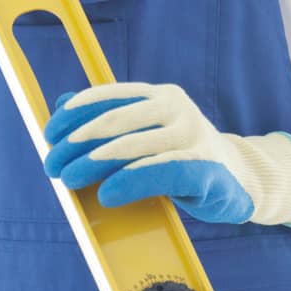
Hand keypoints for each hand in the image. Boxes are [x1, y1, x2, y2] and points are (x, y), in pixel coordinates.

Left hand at [42, 81, 290, 228]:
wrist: (241, 181)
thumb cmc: (184, 158)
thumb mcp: (147, 135)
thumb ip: (110, 120)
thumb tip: (60, 103)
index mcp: (159, 96)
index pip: (109, 97)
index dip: (75, 114)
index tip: (50, 134)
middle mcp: (175, 108)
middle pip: (114, 121)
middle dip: (76, 143)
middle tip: (52, 165)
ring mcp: (192, 136)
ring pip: (132, 145)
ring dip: (93, 163)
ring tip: (69, 179)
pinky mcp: (204, 167)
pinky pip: (159, 171)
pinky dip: (129, 182)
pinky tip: (108, 194)